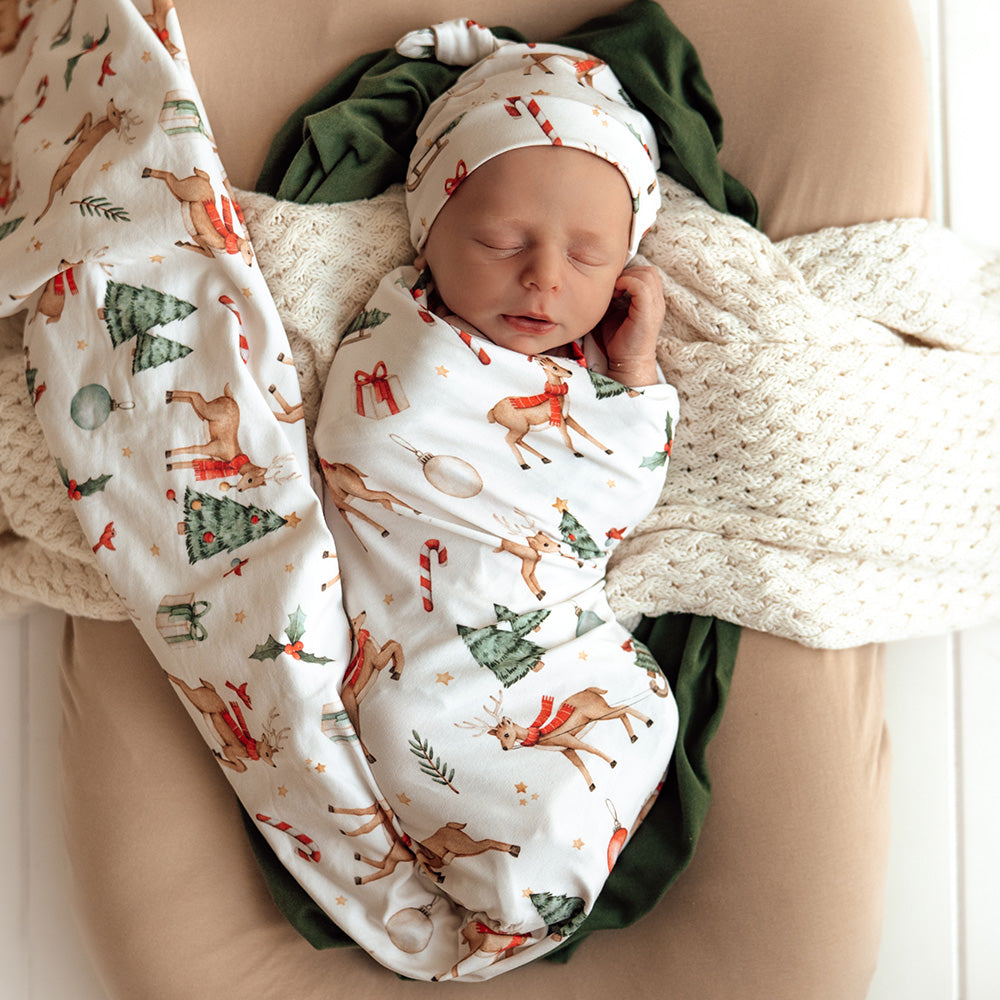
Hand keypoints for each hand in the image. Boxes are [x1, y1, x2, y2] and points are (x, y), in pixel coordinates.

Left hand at [599, 265, 664, 386]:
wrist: (627, 364)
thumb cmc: (618, 342)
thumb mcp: (613, 313)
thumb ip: (613, 296)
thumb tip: (599, 282)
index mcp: (651, 301)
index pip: (646, 273)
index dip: (629, 274)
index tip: (614, 286)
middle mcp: (657, 301)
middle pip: (649, 270)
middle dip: (629, 273)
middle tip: (614, 288)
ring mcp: (655, 306)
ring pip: (647, 274)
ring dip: (628, 277)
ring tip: (615, 292)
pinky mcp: (649, 312)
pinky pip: (641, 285)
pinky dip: (626, 284)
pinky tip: (616, 296)